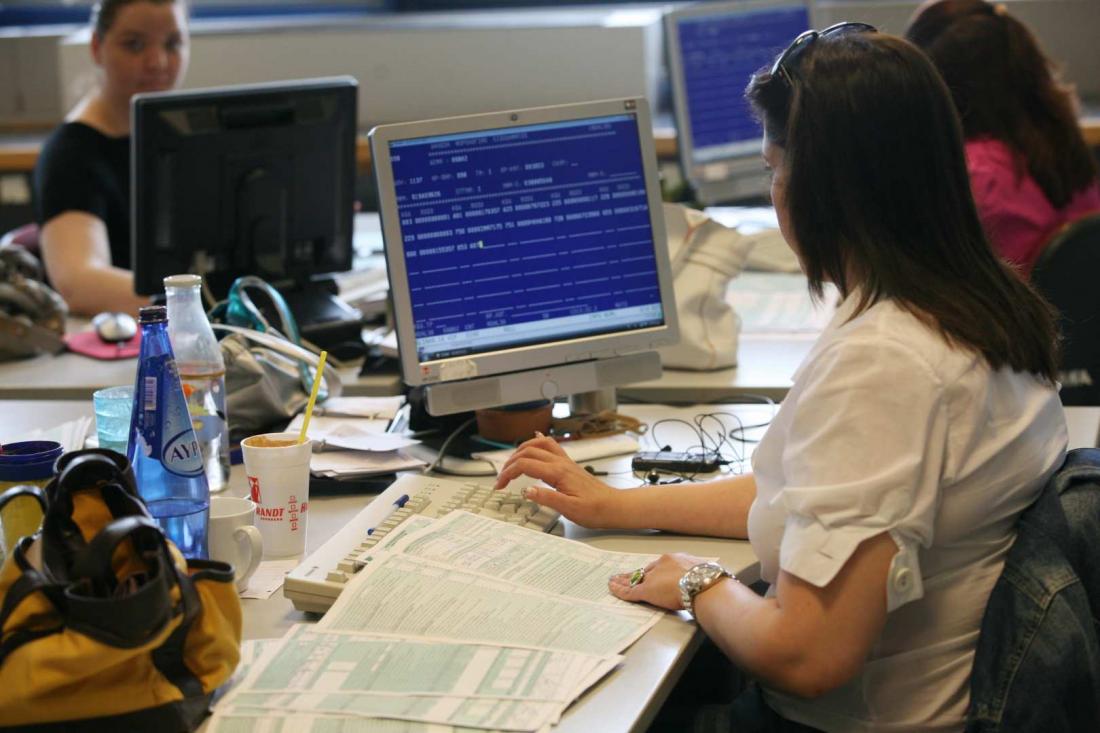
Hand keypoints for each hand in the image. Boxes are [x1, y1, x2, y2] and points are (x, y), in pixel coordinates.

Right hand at [494, 434, 622, 527]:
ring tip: (511, 462)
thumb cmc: (595, 510)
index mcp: (558, 473)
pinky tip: (535, 438)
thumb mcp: (570, 509)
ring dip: (522, 449)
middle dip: (510, 463)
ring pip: (539, 444)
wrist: (613, 506)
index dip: (508, 473)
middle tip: (501, 478)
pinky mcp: (568, 465)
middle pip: (528, 452)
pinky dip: (539, 441)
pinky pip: (552, 446)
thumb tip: (527, 491)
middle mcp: (561, 463)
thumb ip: (547, 498)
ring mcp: (565, 462)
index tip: (500, 485)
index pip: (525, 465)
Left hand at [609, 552, 707, 610]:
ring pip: (635, 578)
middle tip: (624, 576)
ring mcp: (654, 578)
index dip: (653, 572)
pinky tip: (612, 589)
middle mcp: (663, 565)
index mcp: (676, 560)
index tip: (648, 574)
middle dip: (636, 574)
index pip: (660, 566)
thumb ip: (698, 576)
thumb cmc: (708, 580)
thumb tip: (705, 581)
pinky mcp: (647, 590)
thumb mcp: (703, 574)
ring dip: (623, 580)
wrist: (703, 584)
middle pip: (646, 570)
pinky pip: (630, 591)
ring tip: (614, 581)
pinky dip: (620, 590)